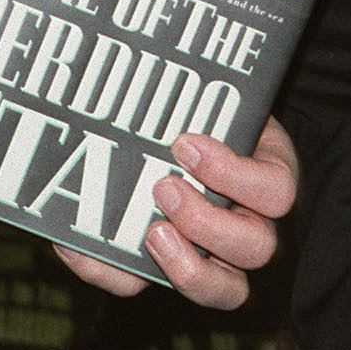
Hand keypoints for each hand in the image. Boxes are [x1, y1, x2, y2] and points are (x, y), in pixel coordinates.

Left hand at [56, 114, 298, 310]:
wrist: (181, 138)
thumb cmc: (201, 118)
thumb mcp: (212, 100)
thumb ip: (197, 95)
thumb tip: (154, 59)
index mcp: (267, 181)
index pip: (275, 192)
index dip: (234, 175)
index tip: (184, 144)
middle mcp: (251, 227)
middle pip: (256, 248)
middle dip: (207, 223)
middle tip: (163, 188)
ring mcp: (216, 258)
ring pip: (225, 290)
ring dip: (186, 267)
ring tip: (150, 233)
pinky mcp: (165, 268)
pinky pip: (142, 286)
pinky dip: (106, 270)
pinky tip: (74, 244)